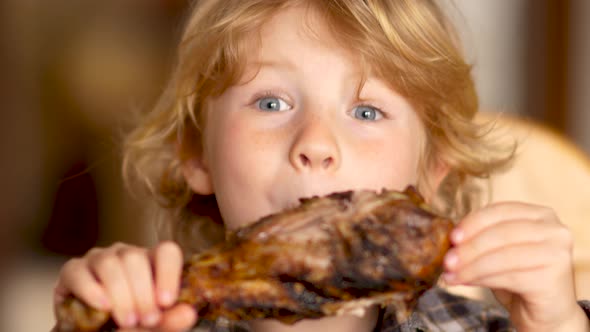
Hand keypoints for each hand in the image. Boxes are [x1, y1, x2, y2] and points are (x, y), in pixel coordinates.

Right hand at [53, 241, 196, 330]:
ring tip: (127, 320)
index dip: (168, 274)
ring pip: (110, 264)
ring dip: (121, 294)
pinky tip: (102, 307)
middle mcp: (126, 254)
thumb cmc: (131, 325)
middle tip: (148, 320)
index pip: (166, 251)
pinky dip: (91, 290)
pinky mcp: (73, 270)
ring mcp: (98, 258)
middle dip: (143, 293)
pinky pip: (79, 272)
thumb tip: (188, 313)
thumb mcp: (154, 327)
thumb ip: (170, 321)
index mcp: (153, 262)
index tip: (166, 302)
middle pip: (136, 259)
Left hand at [443, 202, 588, 330]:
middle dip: (469, 248)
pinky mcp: (554, 277)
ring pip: (503, 256)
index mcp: (539, 214)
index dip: (473, 222)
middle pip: (501, 233)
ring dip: (471, 267)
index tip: (452, 237)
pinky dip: (483, 279)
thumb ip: (480, 239)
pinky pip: (510, 276)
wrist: (547, 313)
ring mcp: (557, 252)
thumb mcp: (498, 251)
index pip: (500, 211)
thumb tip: (450, 241)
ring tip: (451, 275)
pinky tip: (466, 282)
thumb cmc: (519, 278)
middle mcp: (553, 229)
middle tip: (447, 261)